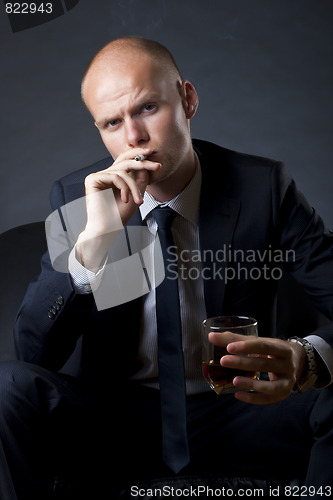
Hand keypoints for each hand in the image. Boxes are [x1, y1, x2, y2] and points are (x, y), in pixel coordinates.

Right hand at [76, 147, 160, 270]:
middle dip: (143, 162)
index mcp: (113, 177)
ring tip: (138, 201)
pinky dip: (124, 188)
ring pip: (123, 171)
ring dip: (134, 186)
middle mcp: (105, 174)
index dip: (138, 155)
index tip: (153, 153)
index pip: (126, 160)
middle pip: (125, 160)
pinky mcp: (92, 179)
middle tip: (156, 165)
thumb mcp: (136, 194)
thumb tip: (146, 163)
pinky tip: (126, 200)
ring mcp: (98, 176)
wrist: (107, 229)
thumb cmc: (118, 216)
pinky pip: (115, 176)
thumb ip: (140, 179)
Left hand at [209, 331, 306, 404]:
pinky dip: (253, 399)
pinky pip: (268, 399)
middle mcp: (288, 365)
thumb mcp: (260, 342)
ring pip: (270, 386)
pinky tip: (238, 395)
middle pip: (264, 364)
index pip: (263, 346)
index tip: (228, 347)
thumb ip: (236, 340)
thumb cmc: (272, 350)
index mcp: (282, 349)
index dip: (246, 347)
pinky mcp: (284, 394)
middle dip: (243, 363)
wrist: (297, 362)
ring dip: (251, 384)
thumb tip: (211, 336)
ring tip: (233, 381)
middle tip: (223, 361)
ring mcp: (288, 381)